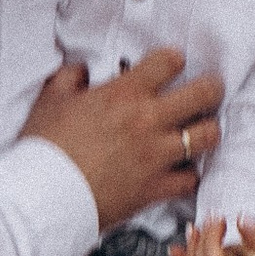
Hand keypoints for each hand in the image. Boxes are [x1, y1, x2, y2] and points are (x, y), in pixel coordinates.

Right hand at [24, 48, 222, 229]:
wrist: (43, 196)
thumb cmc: (45, 149)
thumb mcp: (50, 99)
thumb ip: (70, 77)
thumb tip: (82, 71)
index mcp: (124, 94)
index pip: (168, 62)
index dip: (174, 59)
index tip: (173, 63)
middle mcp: (147, 120)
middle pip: (204, 94)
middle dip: (211, 88)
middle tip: (209, 89)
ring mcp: (156, 155)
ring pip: (207, 136)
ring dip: (207, 130)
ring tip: (201, 129)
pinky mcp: (156, 187)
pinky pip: (190, 179)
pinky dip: (188, 175)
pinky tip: (181, 171)